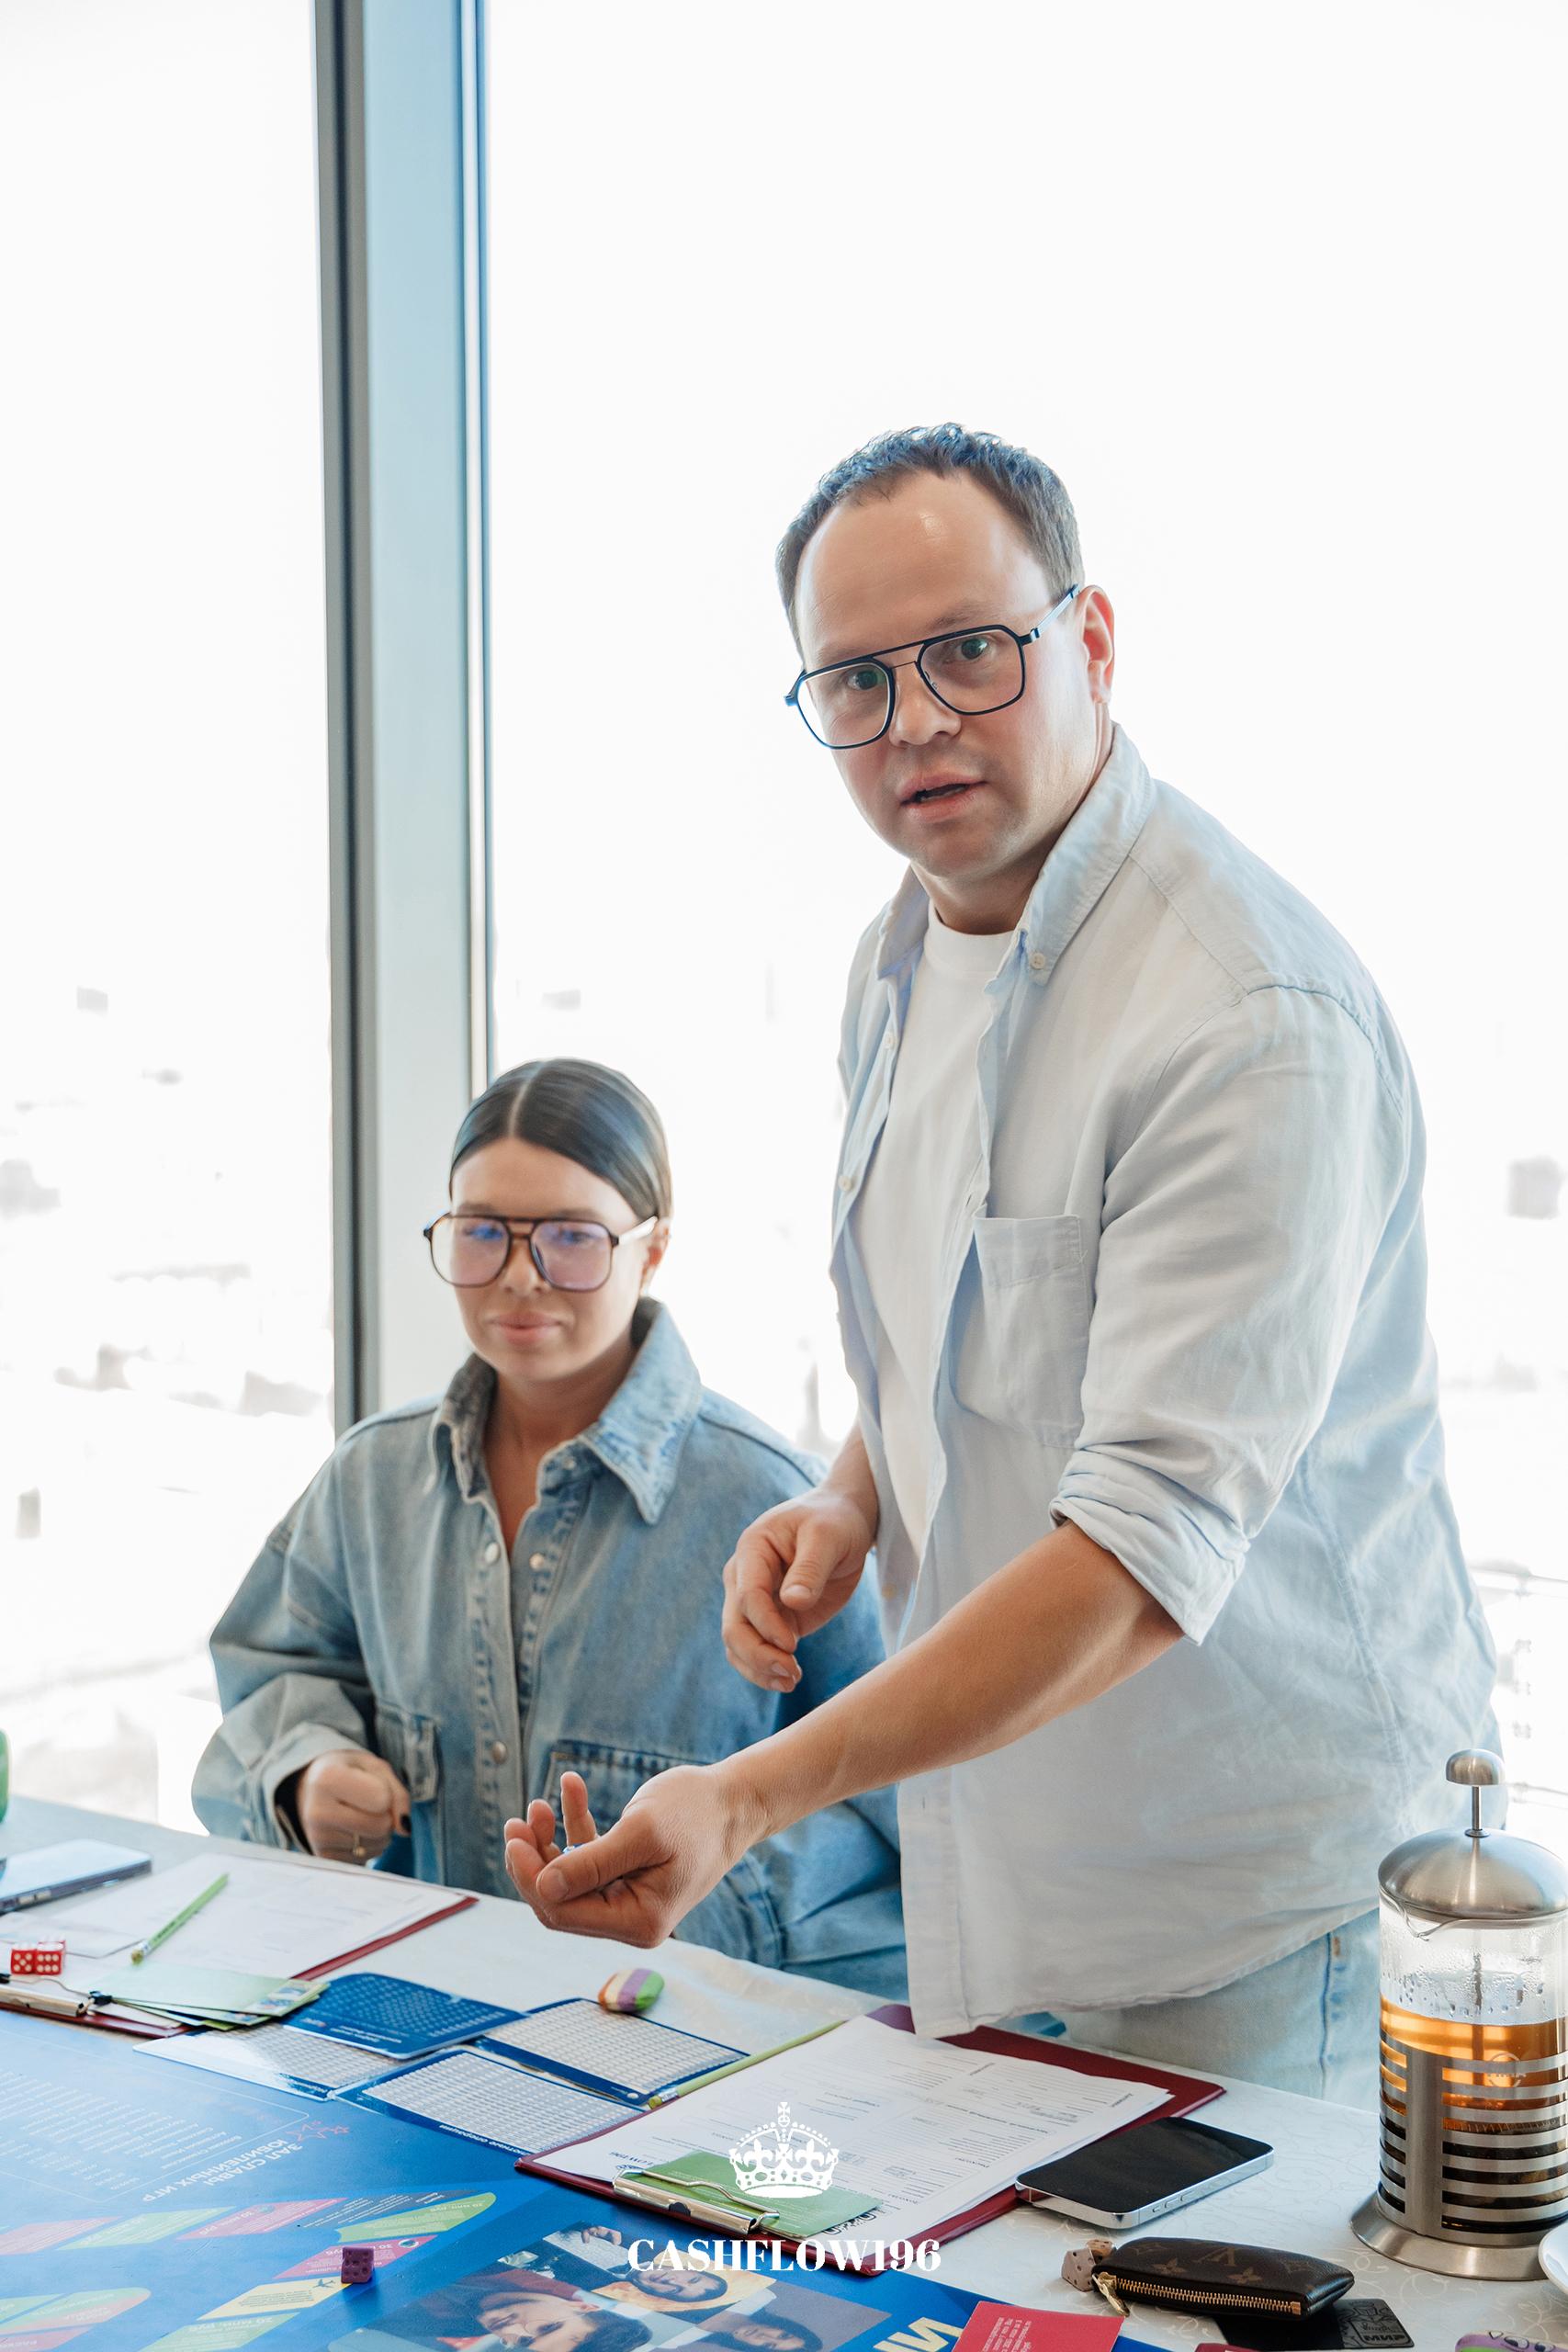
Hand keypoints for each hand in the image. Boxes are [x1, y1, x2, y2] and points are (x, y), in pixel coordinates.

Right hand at [293, 1748, 410, 1863]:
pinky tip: (352, 1830)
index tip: (371, 1783)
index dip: (387, 1792)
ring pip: (376, 1845)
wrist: (313, 1788)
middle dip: (387, 1817)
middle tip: (371, 1804)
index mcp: (328, 1778)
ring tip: (359, 1814)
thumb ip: (398, 1794)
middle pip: (380, 1826)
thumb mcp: (376, 1769)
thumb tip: (404, 1830)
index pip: (381, 1799)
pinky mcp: (324, 1857)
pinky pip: (366, 1859)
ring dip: (380, 1833)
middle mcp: (317, 1811)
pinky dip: (369, 1846)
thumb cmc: (350, 1773)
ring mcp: (317, 1838)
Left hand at [503, 1762, 758, 1946]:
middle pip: (561, 1900)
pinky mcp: (628, 1875)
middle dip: (535, 1860)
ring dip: (550, 1841)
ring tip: (537, 1805)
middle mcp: (631, 1920)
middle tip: (517, 1822)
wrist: (734, 1800)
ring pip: (570, 1878)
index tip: (514, 1837)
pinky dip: (576, 1825)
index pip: (563, 1913)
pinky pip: (590, 1855)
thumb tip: (542, 1888)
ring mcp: (628, 1899)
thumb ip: (592, 1864)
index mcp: (638, 1921)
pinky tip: (570, 1786)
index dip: (532, 1878)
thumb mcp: (641, 1833)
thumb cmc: (694, 1813)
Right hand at [722, 1486, 873, 1690]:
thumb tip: (792, 1603)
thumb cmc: (834, 1521)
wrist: (843, 1521)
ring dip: (759, 1668)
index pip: (748, 1595)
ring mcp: (756, 1601)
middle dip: (758, 1655)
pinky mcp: (773, 1619)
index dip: (766, 1624)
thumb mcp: (827, 1536)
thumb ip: (810, 1568)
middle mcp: (744, 1577)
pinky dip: (766, 1670)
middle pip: (734, 1626)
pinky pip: (757, 1650)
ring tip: (792, 1681)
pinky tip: (788, 1681)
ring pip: (738, 1644)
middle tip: (791, 1673)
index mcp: (752, 1550)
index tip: (793, 1643)